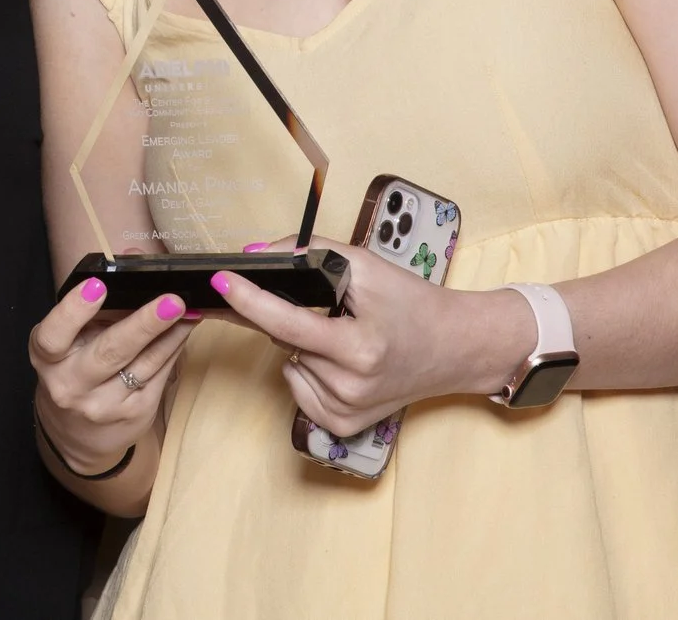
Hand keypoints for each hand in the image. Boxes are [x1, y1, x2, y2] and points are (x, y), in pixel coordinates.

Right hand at [28, 276, 196, 475]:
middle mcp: (71, 385)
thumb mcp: (67, 341)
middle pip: (110, 352)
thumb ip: (95, 305)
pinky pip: (158, 375)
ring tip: (189, 310)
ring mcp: (104, 404)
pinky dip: (173, 348)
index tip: (97, 285)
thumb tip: (136, 259)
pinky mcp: (134, 414)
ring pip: (144, 363)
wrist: (77, 434)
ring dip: (170, 334)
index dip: (74, 310)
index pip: (53, 335)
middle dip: (143, 324)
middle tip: (171, 301)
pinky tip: (184, 328)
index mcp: (47, 359)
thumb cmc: (71, 371)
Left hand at [203, 239, 536, 436]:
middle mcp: (351, 387)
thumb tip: (257, 254)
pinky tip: (340, 361)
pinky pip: (298, 387)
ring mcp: (346, 412)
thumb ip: (310, 253)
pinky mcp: (342, 425)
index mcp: (359, 348)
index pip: (286, 322)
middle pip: (285, 340)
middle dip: (287, 315)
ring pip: (289, 362)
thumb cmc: (413, 303)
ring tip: (344, 335)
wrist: (456, 348)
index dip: (249, 300)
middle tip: (323, 305)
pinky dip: (308, 369)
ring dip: (301, 344)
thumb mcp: (366, 265)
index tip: (220, 280)